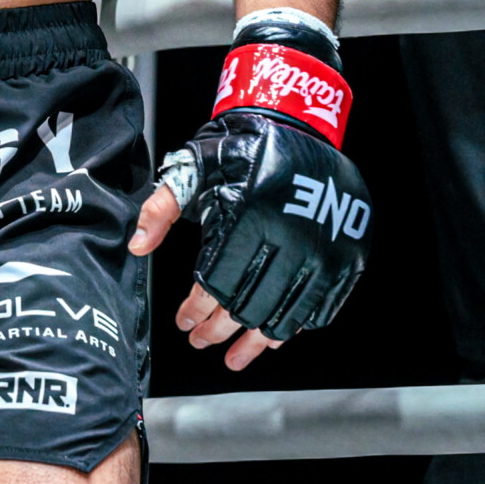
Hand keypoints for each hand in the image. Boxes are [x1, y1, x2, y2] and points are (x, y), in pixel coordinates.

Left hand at [130, 109, 369, 370]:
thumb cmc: (239, 149)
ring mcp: (324, 250)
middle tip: (201, 341)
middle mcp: (291, 238)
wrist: (298, 125)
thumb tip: (136, 246)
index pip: (217, 284)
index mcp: (248, 218)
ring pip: (285, 316)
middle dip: (218, 331)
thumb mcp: (193, 169)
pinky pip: (321, 307)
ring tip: (235, 358)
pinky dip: (296, 325)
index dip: (196, 310)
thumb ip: (161, 207)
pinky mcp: (349, 256)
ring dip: (256, 343)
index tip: (183, 322)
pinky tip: (275, 335)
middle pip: (248, 306)